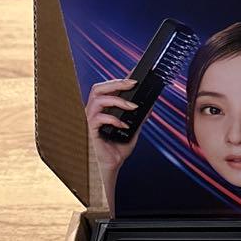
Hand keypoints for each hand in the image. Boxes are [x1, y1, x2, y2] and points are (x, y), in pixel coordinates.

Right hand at [86, 78, 140, 204]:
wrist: (111, 166)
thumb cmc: (117, 149)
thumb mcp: (133, 131)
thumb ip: (139, 118)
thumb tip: (150, 106)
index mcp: (102, 109)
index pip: (108, 89)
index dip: (119, 79)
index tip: (134, 75)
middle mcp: (94, 111)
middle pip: (98, 87)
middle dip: (116, 82)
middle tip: (133, 83)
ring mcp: (90, 119)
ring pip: (97, 99)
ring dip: (117, 100)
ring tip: (132, 106)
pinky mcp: (90, 130)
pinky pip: (98, 118)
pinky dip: (113, 119)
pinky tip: (124, 125)